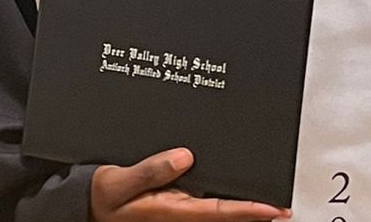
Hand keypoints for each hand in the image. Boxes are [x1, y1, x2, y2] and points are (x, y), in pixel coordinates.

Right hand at [92, 148, 289, 221]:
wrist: (86, 207)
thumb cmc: (102, 196)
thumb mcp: (117, 182)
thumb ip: (150, 171)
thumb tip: (185, 157)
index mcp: (170, 210)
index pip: (219, 211)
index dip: (250, 211)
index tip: (276, 209)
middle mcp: (180, 214)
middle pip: (225, 214)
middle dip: (254, 212)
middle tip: (284, 207)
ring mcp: (179, 212)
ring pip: (217, 210)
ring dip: (241, 207)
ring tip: (268, 200)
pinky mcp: (174, 207)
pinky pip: (205, 205)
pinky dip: (223, 200)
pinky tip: (232, 191)